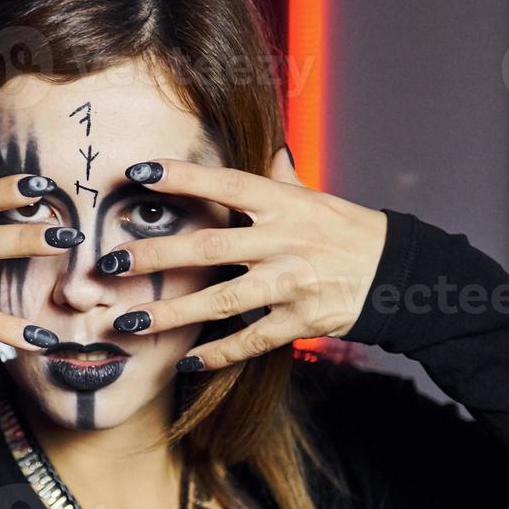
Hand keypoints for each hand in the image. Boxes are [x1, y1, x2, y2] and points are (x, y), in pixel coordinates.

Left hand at [100, 149, 387, 369]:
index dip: (183, 177)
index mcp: (282, 204)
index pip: (225, 185)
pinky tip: (187, 362)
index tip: (138, 172)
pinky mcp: (299, 322)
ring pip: (220, 300)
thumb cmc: (347, 230)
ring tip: (129, 322)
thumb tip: (267, 146)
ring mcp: (290, 283)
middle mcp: (282, 241)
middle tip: (111, 264)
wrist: (396, 273)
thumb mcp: (314, 196)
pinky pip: (251, 340)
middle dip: (156, 256)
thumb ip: (281, 177)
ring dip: (171, 314)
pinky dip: (219, 353)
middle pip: (209, 246)